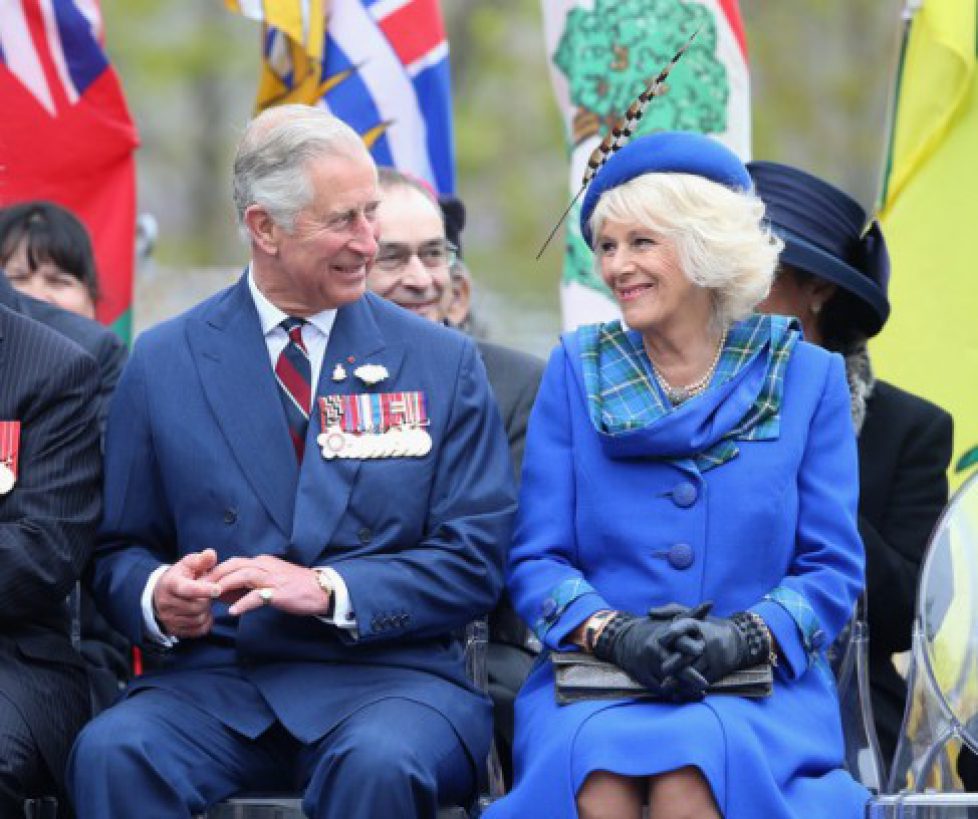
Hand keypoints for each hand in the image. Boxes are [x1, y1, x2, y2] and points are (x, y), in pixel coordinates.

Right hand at [153, 549, 221, 637]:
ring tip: (205, 601)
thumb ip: (201, 560)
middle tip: (210, 592)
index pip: (187, 589)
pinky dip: (205, 622)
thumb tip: (211, 554)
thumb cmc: (181, 576)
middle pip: (197, 606)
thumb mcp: (189, 564)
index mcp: (170, 584)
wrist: (162, 593)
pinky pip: (197, 630)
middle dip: (208, 599)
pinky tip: (203, 613)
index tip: (218, 589)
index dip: (204, 590)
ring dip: (207, 611)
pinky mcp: (174, 630)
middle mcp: (166, 603)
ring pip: (198, 619)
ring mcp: (168, 618)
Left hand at [205, 555, 330, 616]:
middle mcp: (265, 566)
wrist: (320, 590)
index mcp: (262, 562)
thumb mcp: (269, 582)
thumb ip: (248, 585)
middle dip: (215, 575)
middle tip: (199, 588)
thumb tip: (224, 592)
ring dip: (225, 585)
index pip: (233, 562)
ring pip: (243, 575)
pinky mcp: (279, 592)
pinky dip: (243, 603)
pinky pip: (257, 596)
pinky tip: (233, 611)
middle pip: (234, 565)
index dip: (215, 570)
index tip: (200, 581)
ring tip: (211, 596)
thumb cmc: (294, 587)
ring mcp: (272, 578)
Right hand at [594, 610, 705, 699]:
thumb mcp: (670, 619)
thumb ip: (692, 615)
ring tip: (699, 692)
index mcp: (663, 635)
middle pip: (675, 666)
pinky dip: (674, 694)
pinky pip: (661, 689)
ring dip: (685, 689)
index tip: (702, 651)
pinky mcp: (643, 677)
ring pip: (669, 681)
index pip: (679, 642)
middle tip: (704, 683)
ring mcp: (647, 664)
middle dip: (690, 675)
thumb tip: (711, 603)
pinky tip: (686, 695)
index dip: (691, 647)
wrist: (623, 640)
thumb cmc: (653, 628)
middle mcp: (654, 649)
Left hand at [662, 610, 769, 684]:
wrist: (734, 640)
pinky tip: (678, 691)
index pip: (684, 626)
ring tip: (666, 685)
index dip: (672, 633)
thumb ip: (668, 612)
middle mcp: (706, 640)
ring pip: (695, 669)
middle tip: (662, 669)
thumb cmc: (703, 628)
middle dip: (675, 663)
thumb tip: (649, 612)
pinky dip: (690, 687)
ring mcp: (713, 655)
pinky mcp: (718, 669)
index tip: (659, 640)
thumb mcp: (688, 615)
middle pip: (689, 652)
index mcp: (697, 624)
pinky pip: (703, 680)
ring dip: (680, 679)